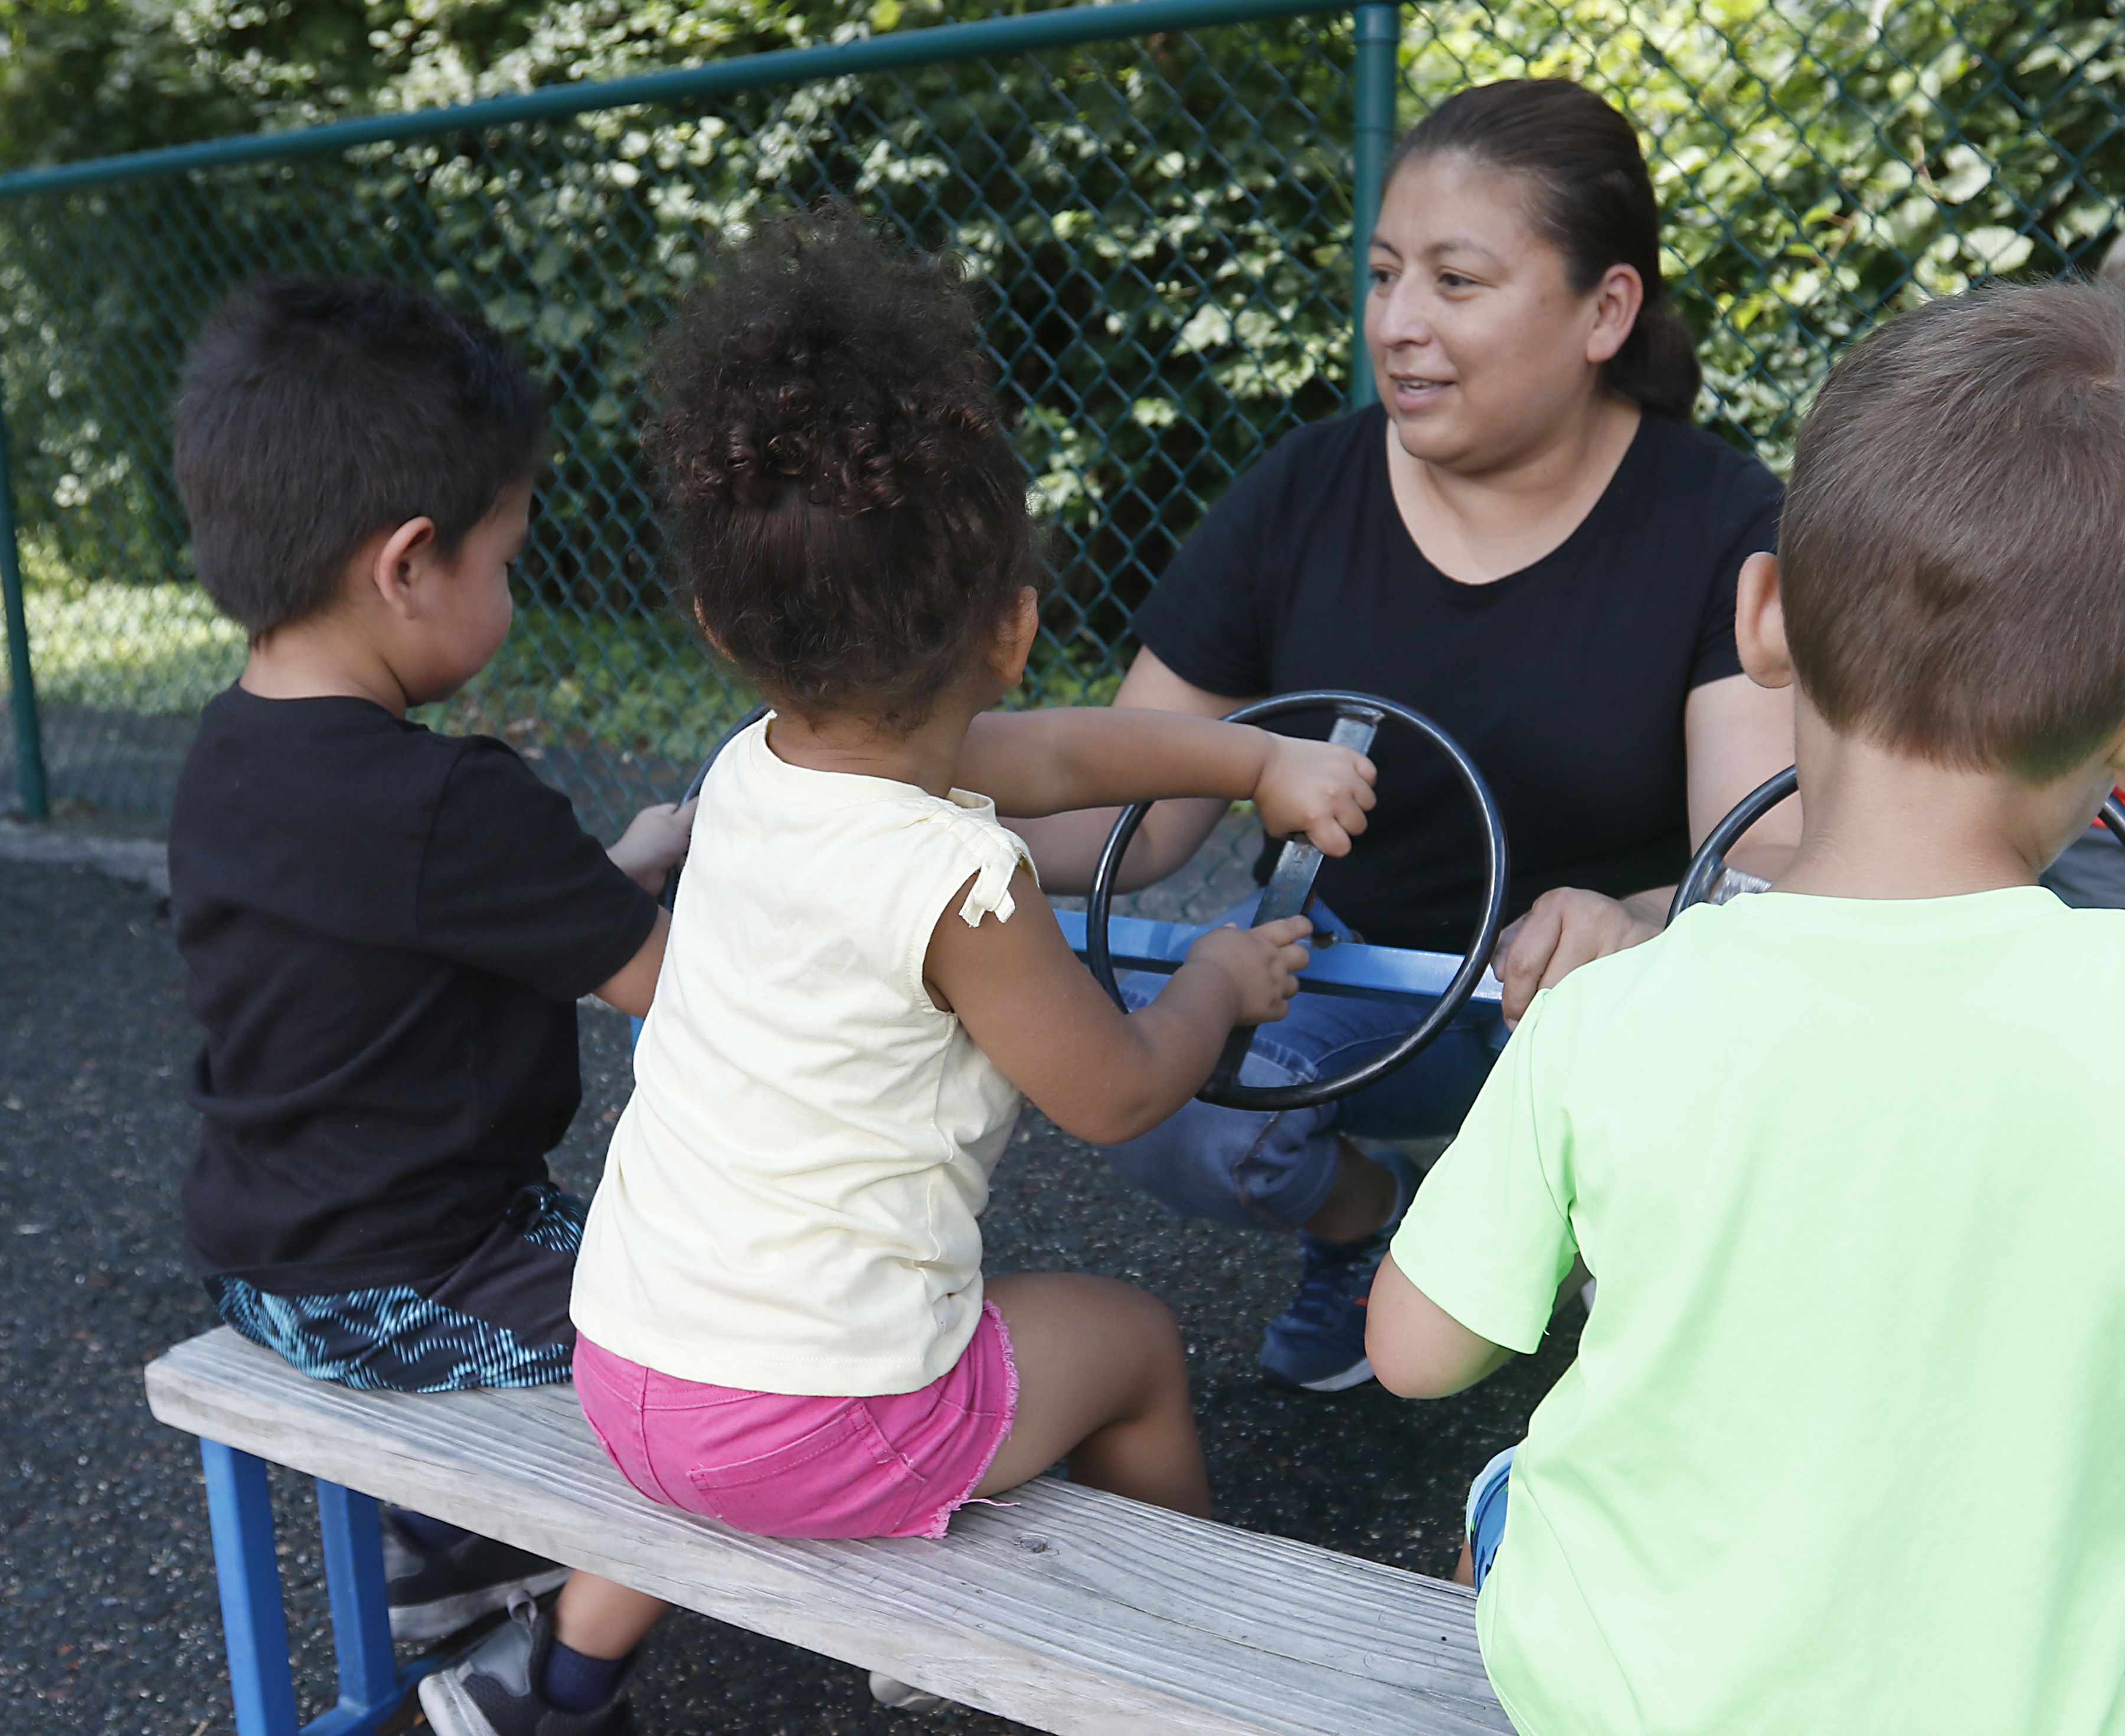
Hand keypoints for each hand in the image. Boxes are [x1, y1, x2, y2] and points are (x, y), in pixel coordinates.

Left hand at [608, 800, 697, 894]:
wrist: (635, 874)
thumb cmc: (656, 843)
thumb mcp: (678, 822)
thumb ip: (692, 809)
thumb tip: (703, 797)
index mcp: (657, 814)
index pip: (680, 810)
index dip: (692, 816)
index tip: (700, 824)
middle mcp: (656, 830)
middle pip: (683, 831)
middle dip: (691, 840)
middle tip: (692, 844)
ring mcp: (657, 849)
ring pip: (683, 849)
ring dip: (686, 855)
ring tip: (684, 859)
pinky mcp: (659, 865)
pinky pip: (678, 863)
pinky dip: (681, 867)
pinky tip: (681, 869)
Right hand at [1185, 914, 1312, 1025]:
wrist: (1210, 990)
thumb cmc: (1209, 958)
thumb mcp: (1215, 938)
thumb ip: (1227, 933)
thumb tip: (1233, 927)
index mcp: (1261, 940)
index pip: (1289, 928)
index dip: (1301, 926)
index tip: (1306, 926)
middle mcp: (1275, 961)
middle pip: (1302, 957)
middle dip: (1299, 958)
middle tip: (1287, 962)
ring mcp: (1277, 986)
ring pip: (1295, 985)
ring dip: (1285, 986)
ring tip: (1270, 989)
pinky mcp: (1273, 1008)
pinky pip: (1283, 1009)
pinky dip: (1274, 1009)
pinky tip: (1262, 1008)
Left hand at [1253, 735, 1375, 856]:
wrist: (1264, 761)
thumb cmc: (1271, 795)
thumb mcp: (1281, 830)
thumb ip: (1305, 839)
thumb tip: (1324, 841)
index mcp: (1316, 817)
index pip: (1342, 847)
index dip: (1332, 844)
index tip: (1323, 836)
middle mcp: (1334, 796)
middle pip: (1359, 825)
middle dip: (1343, 824)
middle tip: (1326, 813)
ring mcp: (1343, 774)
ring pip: (1369, 802)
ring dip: (1354, 802)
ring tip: (1336, 796)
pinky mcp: (1347, 756)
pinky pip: (1370, 774)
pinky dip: (1362, 779)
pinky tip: (1346, 781)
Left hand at [1492, 887, 1659, 1027]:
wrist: (1642, 924)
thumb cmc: (1586, 927)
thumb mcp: (1544, 924)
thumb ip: (1513, 945)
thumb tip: (1500, 975)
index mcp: (1557, 905)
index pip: (1524, 963)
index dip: (1513, 999)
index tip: (1512, 1017)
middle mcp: (1590, 917)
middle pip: (1550, 984)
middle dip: (1538, 1012)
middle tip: (1537, 1025)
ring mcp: (1621, 939)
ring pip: (1579, 997)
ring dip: (1566, 1016)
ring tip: (1566, 1014)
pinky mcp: (1643, 963)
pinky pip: (1607, 1002)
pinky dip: (1594, 1013)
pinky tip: (1593, 1009)